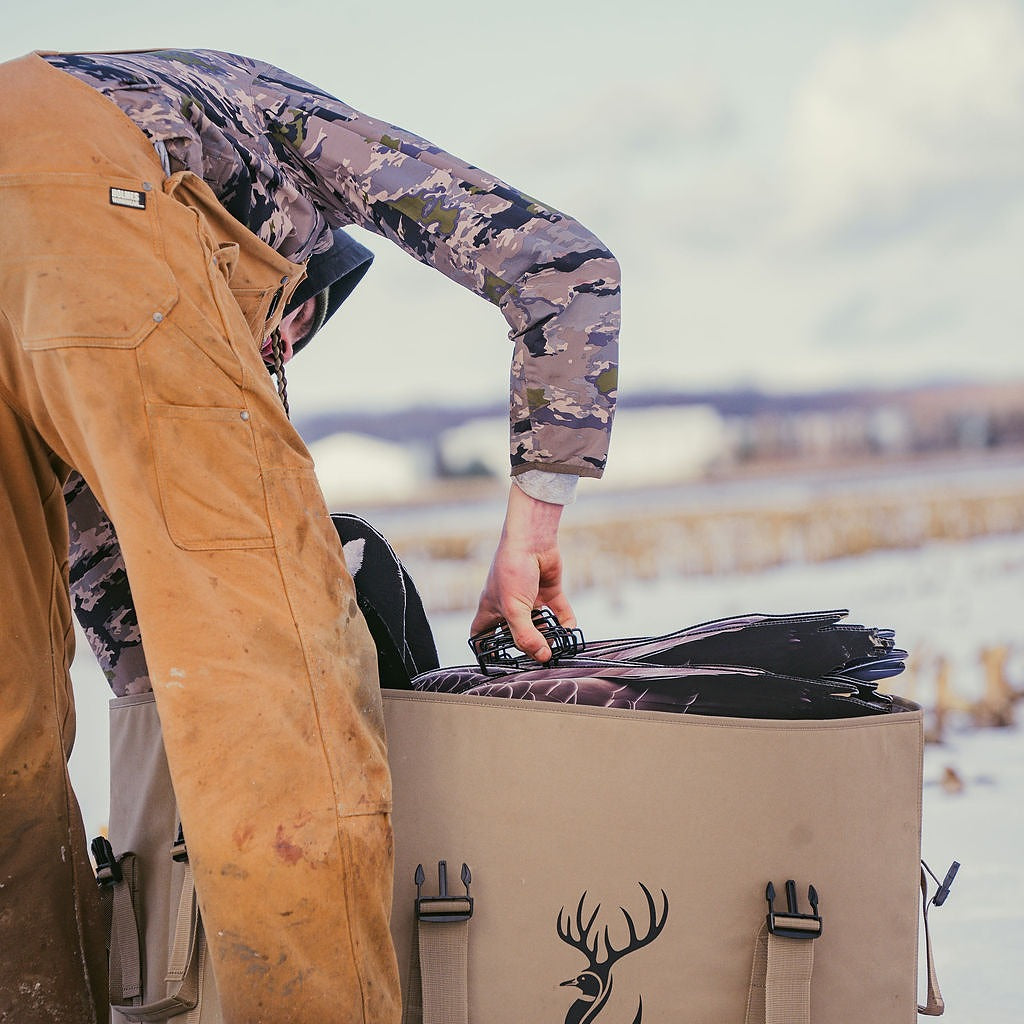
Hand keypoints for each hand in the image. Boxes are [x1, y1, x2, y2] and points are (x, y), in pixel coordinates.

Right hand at [470, 482, 575, 661]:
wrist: (533, 540)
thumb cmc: (513, 569)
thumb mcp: (514, 609)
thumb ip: (526, 636)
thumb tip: (542, 656)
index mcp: (491, 609)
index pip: (480, 633)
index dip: (485, 648)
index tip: (496, 662)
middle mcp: (509, 605)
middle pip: (515, 633)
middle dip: (526, 645)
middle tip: (538, 657)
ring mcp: (529, 598)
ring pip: (539, 624)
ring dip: (549, 635)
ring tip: (558, 647)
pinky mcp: (549, 591)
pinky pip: (559, 611)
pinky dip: (566, 621)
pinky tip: (570, 629)